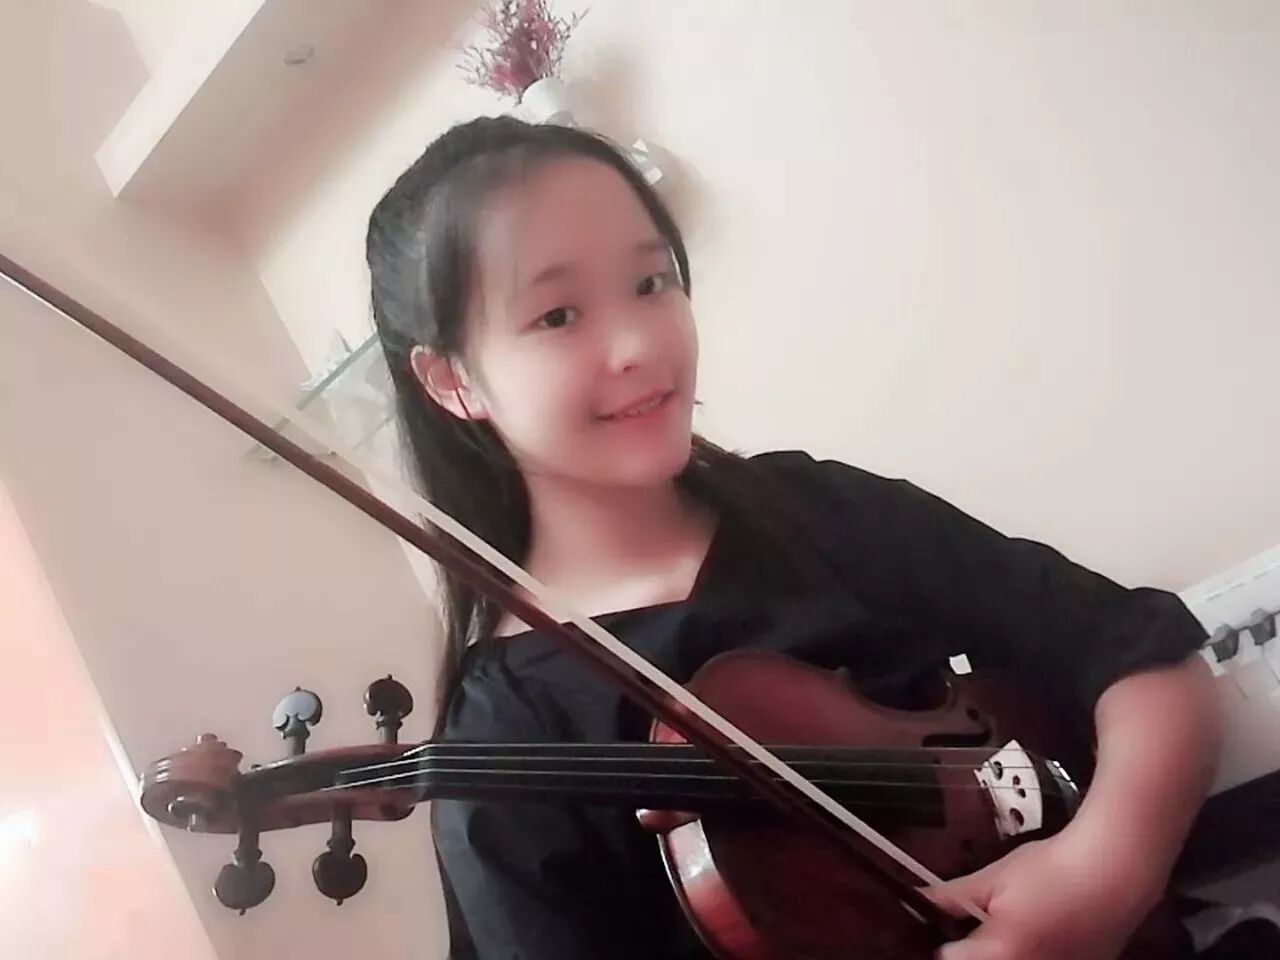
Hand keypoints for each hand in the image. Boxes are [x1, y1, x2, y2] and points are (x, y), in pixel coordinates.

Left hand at [925, 835, 1163, 959]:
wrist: (1116, 871)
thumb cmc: (1052, 869)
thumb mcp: (995, 878)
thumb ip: (950, 896)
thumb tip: (917, 898)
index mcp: (1000, 954)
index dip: (946, 944)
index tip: (948, 929)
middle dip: (975, 951)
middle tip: (977, 929)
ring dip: (1002, 952)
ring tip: (1017, 927)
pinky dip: (1032, 954)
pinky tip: (1039, 935)